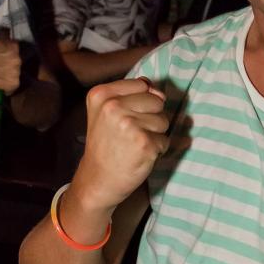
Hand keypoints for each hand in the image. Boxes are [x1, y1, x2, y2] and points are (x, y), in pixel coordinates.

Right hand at [72, 77, 169, 212]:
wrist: (97, 180)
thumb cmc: (107, 144)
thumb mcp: (107, 111)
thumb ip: (133, 95)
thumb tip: (160, 94)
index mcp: (102, 94)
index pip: (143, 84)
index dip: (142, 101)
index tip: (125, 117)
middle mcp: (113, 106)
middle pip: (157, 101)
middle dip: (151, 117)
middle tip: (130, 134)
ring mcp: (129, 125)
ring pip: (164, 120)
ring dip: (155, 134)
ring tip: (134, 144)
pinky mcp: (144, 143)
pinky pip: (166, 139)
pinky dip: (158, 149)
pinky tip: (140, 155)